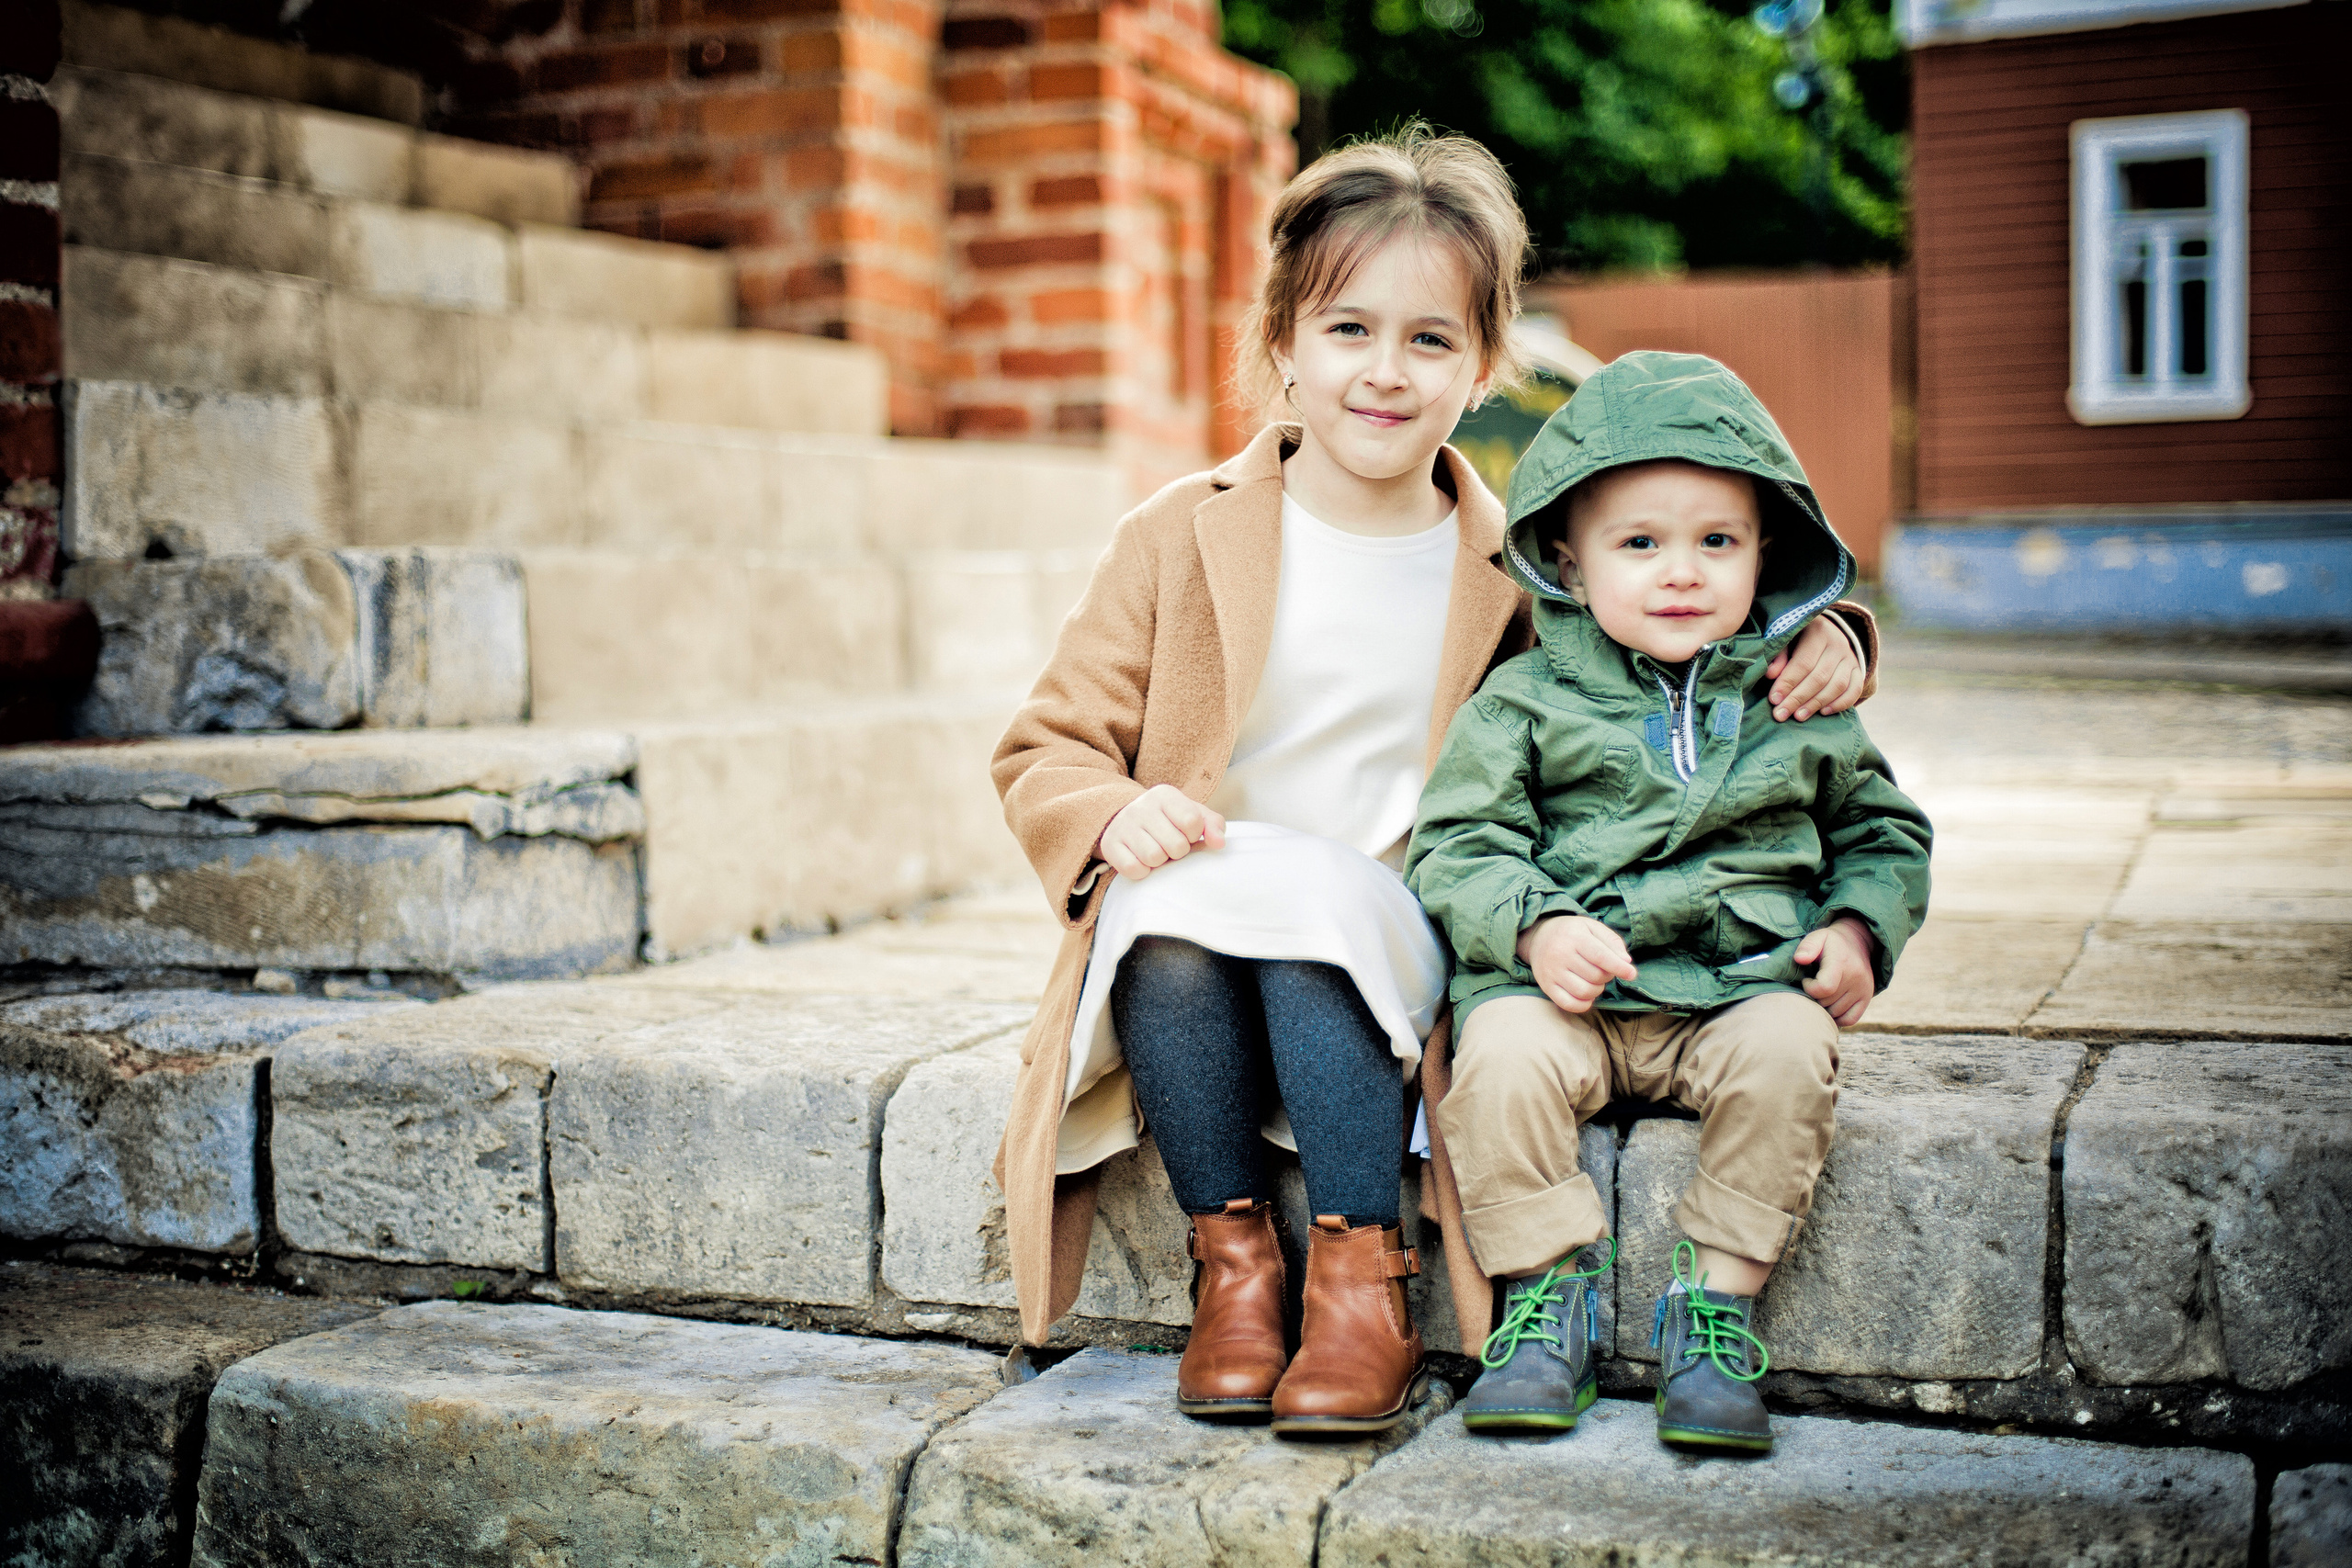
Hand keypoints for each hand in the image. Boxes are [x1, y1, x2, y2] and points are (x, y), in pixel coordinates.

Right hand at [1098, 784, 1225, 880]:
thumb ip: (1212, 825)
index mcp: (1165, 795)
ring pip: (1154, 858)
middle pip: (1176, 845)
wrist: (1126, 823)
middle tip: (1169, 845)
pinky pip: (1134, 869)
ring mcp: (1123, 825)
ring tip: (1156, 851)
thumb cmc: (1168, 822)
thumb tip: (1219, 843)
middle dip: (1178, 851)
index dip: (1194, 835)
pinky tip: (1141, 860)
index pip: (1192, 821)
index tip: (1185, 833)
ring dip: (1160, 862)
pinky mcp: (1110, 845)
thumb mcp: (1192, 815)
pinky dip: (1142, 871)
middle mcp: (1141, 806)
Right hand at [1518, 915, 1638, 1013]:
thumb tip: (1626, 962)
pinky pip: (1569, 1004)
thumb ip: (1612, 941)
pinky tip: (1587, 994)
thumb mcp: (1592, 927)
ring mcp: (1551, 972)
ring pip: (1584, 992)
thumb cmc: (1572, 932)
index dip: (1619, 967)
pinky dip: (1584, 1004)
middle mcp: (1560, 954)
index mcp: (1574, 937)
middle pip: (1595, 976)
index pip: (1600, 956)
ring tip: (1594, 980)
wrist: (1538, 936)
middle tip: (1604, 969)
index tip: (1632, 974)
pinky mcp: (1546, 987)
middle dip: (1607, 976)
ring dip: (1597, 990)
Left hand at [1764, 616, 1865, 721]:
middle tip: (1781, 714)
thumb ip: (1779, 655)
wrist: (1824, 632)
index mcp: (1818, 632)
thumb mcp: (1786, 639)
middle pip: (1819, 677)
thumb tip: (1770, 675)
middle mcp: (1838, 643)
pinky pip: (1855, 689)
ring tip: (1798, 716)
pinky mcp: (1858, 669)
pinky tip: (1823, 712)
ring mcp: (1850, 657)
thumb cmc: (1797, 637)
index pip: (1803, 662)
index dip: (1788, 683)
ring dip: (1816, 704)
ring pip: (1837, 685)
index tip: (1774, 700)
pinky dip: (1841, 703)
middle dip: (1798, 698)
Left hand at [1796, 917, 1875, 1026]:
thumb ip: (1807, 946)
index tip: (1807, 980)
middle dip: (1815, 997)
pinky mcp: (1867, 998)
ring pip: (1835, 1013)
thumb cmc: (1831, 942)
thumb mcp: (1817, 936)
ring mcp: (1863, 990)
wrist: (1857, 942)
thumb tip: (1799, 959)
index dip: (1810, 988)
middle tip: (1815, 985)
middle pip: (1827, 1002)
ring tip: (1823, 992)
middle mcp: (1856, 978)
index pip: (1825, 987)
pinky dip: (1837, 1017)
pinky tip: (1831, 1005)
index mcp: (1842, 962)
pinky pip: (1849, 1019)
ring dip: (1824, 1007)